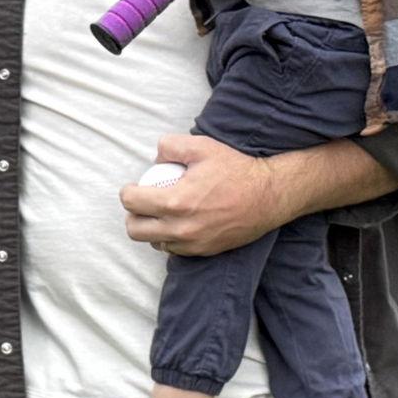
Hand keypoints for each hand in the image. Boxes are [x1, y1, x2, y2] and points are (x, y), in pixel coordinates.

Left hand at [120, 134, 292, 256]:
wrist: (269, 196)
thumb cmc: (236, 170)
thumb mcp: (202, 147)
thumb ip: (171, 146)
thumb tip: (155, 158)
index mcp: (175, 202)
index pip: (131, 203)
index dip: (128, 192)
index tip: (133, 187)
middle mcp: (180, 228)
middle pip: (134, 230)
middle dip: (132, 215)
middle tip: (142, 204)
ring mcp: (192, 243)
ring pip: (153, 242)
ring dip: (151, 229)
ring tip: (161, 214)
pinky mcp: (204, 251)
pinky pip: (174, 250)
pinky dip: (170, 238)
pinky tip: (179, 224)